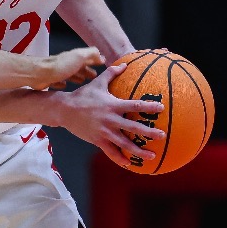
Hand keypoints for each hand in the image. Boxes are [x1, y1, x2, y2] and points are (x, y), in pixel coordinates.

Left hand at [30, 46, 104, 90]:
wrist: (40, 74)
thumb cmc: (61, 66)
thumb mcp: (79, 56)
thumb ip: (91, 54)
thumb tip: (101, 54)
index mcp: (74, 57)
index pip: (87, 57)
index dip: (95, 60)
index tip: (103, 65)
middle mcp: (66, 63)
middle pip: (78, 66)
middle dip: (87, 70)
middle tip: (95, 76)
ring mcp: (57, 71)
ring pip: (69, 73)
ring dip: (77, 76)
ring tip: (83, 81)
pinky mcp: (49, 80)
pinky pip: (59, 81)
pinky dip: (63, 83)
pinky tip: (65, 86)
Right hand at [44, 63, 167, 167]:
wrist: (64, 110)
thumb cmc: (83, 95)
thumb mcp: (98, 82)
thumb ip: (112, 73)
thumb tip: (125, 64)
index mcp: (113, 105)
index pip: (135, 106)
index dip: (148, 106)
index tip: (161, 108)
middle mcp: (111, 120)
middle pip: (134, 128)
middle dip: (149, 132)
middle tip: (162, 135)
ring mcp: (104, 132)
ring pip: (124, 144)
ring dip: (139, 151)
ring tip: (151, 156)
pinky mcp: (98, 140)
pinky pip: (111, 152)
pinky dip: (120, 158)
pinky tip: (129, 164)